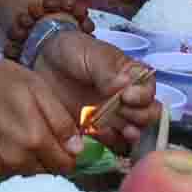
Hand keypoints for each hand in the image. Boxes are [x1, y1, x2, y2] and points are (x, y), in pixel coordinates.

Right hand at [0, 51, 89, 176]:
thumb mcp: (37, 88)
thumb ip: (61, 121)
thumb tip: (77, 150)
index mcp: (35, 139)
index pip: (66, 165)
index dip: (65, 153)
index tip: (57, 141)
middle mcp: (17, 159)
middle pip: (45, 172)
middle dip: (45, 157)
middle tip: (32, 134)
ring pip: (23, 173)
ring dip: (24, 160)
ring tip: (11, 135)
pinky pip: (1, 172)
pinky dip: (2, 161)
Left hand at [33, 28, 159, 155]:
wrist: (42, 61)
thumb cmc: (72, 51)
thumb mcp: (90, 53)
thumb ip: (107, 69)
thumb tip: (125, 85)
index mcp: (130, 75)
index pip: (148, 89)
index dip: (143, 95)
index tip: (128, 96)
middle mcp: (126, 97)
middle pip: (148, 113)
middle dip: (141, 116)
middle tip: (124, 112)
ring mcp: (113, 115)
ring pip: (134, 129)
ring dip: (132, 133)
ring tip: (124, 131)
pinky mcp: (97, 128)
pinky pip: (111, 141)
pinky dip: (111, 141)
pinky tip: (102, 134)